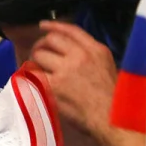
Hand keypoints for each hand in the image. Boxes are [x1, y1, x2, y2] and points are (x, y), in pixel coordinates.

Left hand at [30, 20, 116, 136]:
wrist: (112, 119)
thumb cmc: (114, 99)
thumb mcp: (108, 67)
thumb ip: (90, 55)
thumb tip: (68, 51)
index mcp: (96, 50)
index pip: (71, 30)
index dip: (54, 25)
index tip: (43, 25)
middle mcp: (80, 56)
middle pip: (50, 40)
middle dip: (41, 45)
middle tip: (38, 54)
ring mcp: (65, 70)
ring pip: (39, 56)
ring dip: (35, 62)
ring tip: (37, 70)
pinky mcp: (53, 86)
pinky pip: (34, 75)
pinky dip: (31, 77)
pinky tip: (32, 82)